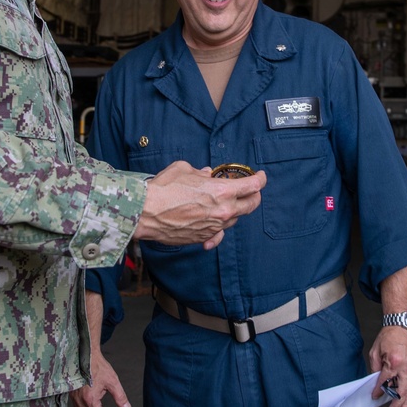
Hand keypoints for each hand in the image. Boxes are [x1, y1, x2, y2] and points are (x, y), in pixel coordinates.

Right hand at [70, 352, 129, 406]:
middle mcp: (80, 400)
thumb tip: (126, 406)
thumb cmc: (97, 366)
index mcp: (91, 399)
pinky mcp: (71, 393)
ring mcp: (74, 397)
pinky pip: (75, 406)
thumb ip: (120, 396)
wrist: (86, 355)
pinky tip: (86, 405)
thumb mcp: (112, 381)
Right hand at [133, 161, 263, 248]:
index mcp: (222, 191)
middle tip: (251, 190)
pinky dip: (218, 227)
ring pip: (235, 219)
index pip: (253, 185)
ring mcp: (215, 226)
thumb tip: (206, 174)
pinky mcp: (204, 237)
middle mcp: (223, 210)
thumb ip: (200, 172)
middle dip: (255, 196)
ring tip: (225, 202)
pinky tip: (214, 223)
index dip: (259, 178)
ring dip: (235, 209)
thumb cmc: (164, 189)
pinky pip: (218, 233)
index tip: (259, 176)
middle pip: (251, 205)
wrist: (146, 213)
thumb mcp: (184, 169)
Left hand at [369, 326, 406, 406]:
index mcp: (393, 361)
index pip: (385, 382)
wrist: (404, 322)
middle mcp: (406, 365)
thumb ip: (376, 367)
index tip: (375, 396)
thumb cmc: (390, 334)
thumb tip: (377, 381)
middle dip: (395, 404)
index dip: (379, 391)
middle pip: (401, 391)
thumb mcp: (376, 350)